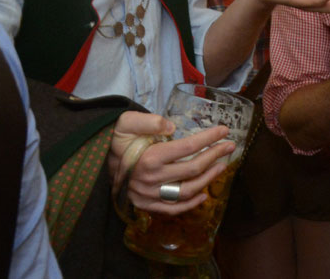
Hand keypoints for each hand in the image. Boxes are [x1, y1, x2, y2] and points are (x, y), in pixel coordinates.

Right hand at [109, 112, 235, 215]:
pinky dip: (191, 204)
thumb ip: (147, 121)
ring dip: (208, 179)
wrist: (99, 161)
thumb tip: (172, 126)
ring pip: (187, 191)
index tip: (224, 130)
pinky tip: (205, 195)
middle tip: (230, 146)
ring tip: (222, 165)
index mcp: (149, 158)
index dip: (209, 138)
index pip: (187, 148)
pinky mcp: (146, 205)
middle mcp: (151, 179)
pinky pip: (172, 209)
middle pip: (192, 169)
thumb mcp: (126, 122)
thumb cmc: (117, 139)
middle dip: (215, 155)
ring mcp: (149, 195)